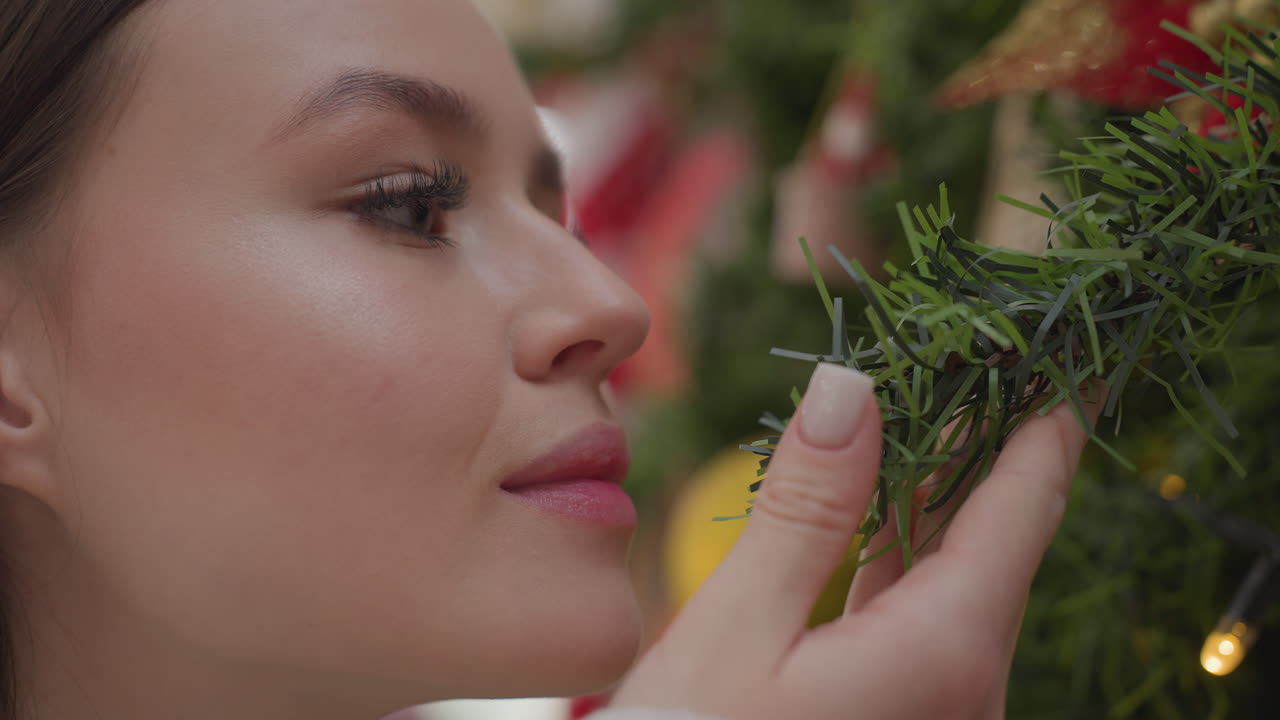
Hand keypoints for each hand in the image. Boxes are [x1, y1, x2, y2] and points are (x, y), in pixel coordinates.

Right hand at [612, 363, 1090, 719]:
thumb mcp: (735, 631)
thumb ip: (803, 510)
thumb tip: (851, 387)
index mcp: (943, 654)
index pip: (1022, 507)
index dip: (1044, 418)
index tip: (1056, 347)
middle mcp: (965, 687)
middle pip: (999, 536)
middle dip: (992, 438)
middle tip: (983, 349)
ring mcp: (937, 708)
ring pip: (958, 573)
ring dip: (943, 485)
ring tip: (934, 400)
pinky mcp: (900, 715)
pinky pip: (920, 612)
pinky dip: (905, 545)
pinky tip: (884, 500)